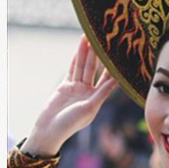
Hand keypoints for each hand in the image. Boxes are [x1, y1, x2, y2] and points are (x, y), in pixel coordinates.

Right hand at [21, 37, 117, 156]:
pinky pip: (72, 69)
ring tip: (90, 38)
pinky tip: (80, 48)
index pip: (108, 79)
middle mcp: (89, 91)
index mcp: (98, 98)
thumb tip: (116, 81)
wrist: (49, 129)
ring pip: (83, 67)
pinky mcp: (65, 86)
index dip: (113, 67)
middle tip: (103, 39)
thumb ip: (102, 93)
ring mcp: (77, 88)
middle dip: (98, 55)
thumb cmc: (71, 123)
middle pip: (95, 69)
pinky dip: (76, 59)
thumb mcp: (89, 108)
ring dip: (86, 53)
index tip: (119, 54)